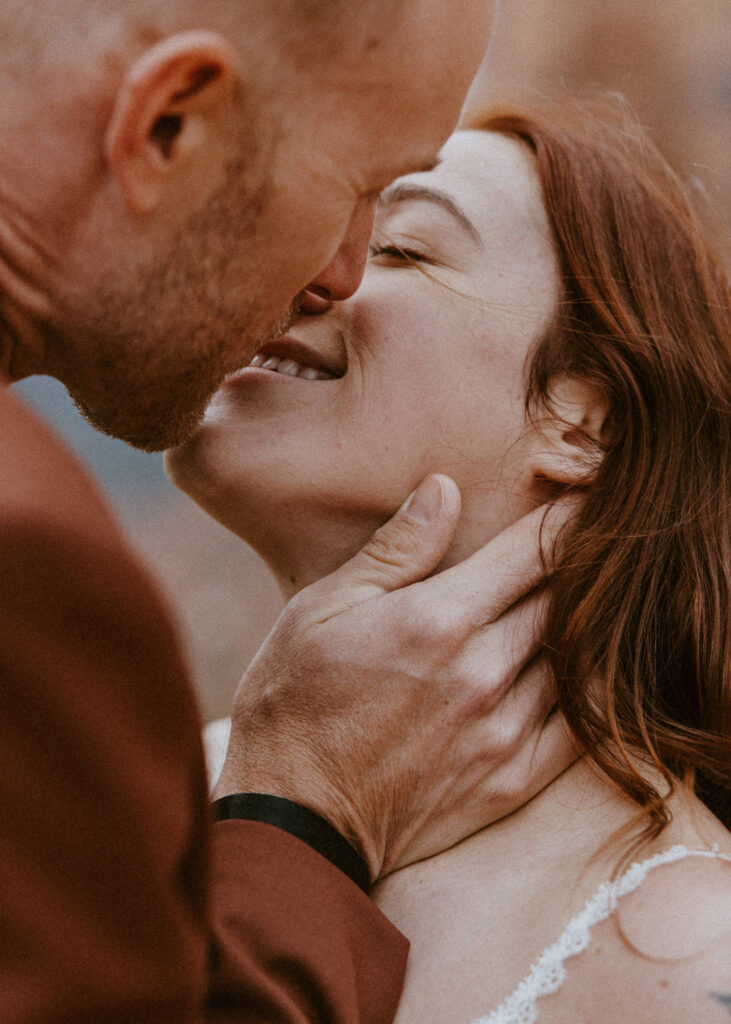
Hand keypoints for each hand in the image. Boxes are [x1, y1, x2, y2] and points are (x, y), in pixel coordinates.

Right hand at [212, 475, 578, 879]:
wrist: (292, 818)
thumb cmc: (294, 700)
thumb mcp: (323, 608)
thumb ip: (394, 550)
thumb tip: (445, 488)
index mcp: (437, 620)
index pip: (529, 553)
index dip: (564, 520)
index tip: (582, 501)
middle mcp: (482, 673)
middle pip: (561, 601)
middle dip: (577, 568)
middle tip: (586, 547)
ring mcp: (502, 731)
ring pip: (574, 659)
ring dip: (582, 626)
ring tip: (581, 602)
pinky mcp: (510, 781)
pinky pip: (578, 726)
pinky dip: (587, 690)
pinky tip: (578, 670)